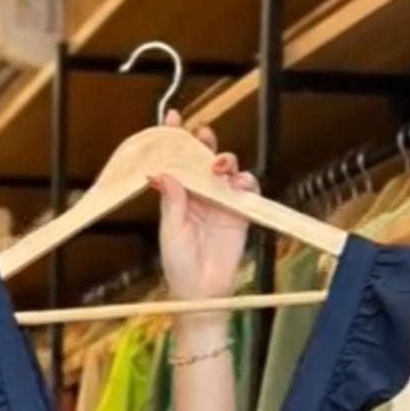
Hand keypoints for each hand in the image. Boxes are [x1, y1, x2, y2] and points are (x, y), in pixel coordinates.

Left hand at [148, 111, 258, 299]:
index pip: (177, 160)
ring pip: (228, 169)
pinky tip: (236, 183)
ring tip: (218, 166)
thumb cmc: (179, 264)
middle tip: (202, 135)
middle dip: (204, 141)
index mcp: (179, 194)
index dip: (174, 138)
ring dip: (225, 160)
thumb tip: (162, 172)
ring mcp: (222, 201)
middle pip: (204, 158)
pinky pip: (247, 188)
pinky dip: (244, 180)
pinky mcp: (241, 212)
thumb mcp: (170, 230)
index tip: (172, 118)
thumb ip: (171, 200)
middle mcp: (201, 193)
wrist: (201, 292)